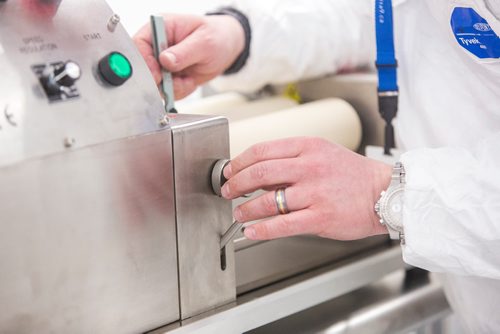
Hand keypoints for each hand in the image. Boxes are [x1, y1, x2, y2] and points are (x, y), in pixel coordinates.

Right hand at [133, 14, 244, 98]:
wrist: (225, 48)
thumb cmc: (216, 36)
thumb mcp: (204, 42)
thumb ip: (184, 52)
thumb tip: (165, 60)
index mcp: (161, 28)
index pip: (140, 44)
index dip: (145, 62)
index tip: (157, 75)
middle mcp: (157, 45)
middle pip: (143, 67)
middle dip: (160, 80)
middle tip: (177, 81)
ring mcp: (162, 63)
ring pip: (155, 83)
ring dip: (173, 87)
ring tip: (189, 79)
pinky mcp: (168, 77)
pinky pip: (167, 91)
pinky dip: (180, 90)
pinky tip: (190, 81)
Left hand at [221, 137, 392, 240]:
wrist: (384, 193)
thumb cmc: (352, 174)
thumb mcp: (322, 153)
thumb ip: (291, 161)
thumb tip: (259, 174)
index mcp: (308, 147)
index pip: (262, 150)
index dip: (239, 162)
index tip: (230, 171)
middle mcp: (310, 167)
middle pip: (259, 173)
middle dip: (236, 184)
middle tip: (227, 191)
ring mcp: (315, 193)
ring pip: (268, 200)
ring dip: (246, 208)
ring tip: (239, 213)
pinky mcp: (320, 217)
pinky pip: (282, 224)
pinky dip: (261, 229)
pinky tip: (251, 231)